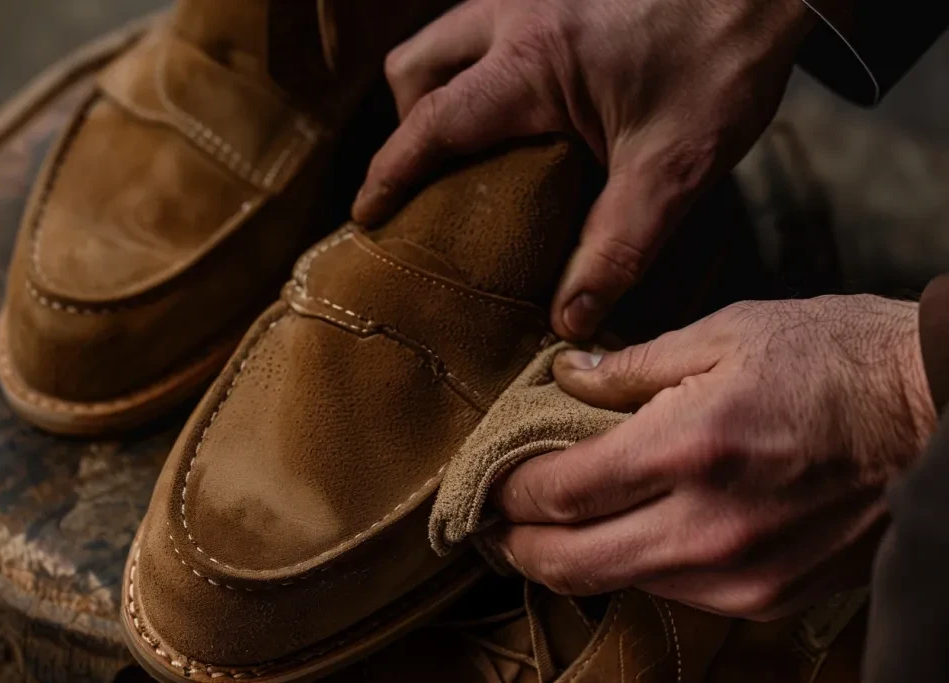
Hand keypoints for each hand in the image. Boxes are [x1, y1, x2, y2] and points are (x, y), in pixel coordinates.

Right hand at [353, 0, 818, 339]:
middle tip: (434, 176)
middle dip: (408, 123)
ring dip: (442, 89)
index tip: (367, 214)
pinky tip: (522, 103)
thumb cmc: (724, 59)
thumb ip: (617, 246)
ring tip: (473, 143)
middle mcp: (513, 16)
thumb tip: (571, 317)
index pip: (429, 124)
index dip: (388, 172)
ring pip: (446, 38)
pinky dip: (481, 65)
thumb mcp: (672, 169)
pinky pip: (487, 24)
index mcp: (528, 63)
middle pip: (415, 68)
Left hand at [492, 295, 936, 619]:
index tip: (483, 481)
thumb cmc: (836, 360)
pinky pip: (672, 591)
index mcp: (689, 449)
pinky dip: (632, 564)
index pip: (559, 492)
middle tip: (490, 521)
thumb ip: (631, 365)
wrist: (937, 415)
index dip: (507, 491)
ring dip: (569, 558)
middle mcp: (708, 529)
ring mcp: (740, 574)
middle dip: (515, 545)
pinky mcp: (766, 596)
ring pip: (617, 584)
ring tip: (548, 522)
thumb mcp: (727, 333)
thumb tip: (565, 375)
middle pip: (570, 563)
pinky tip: (624, 530)